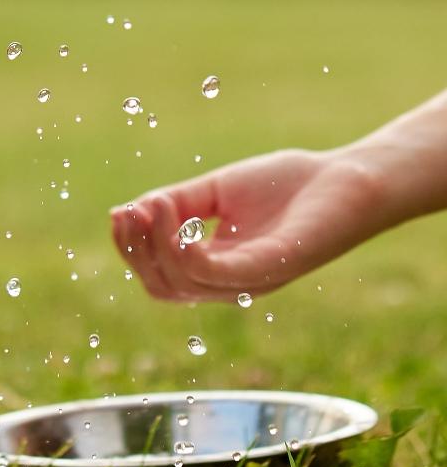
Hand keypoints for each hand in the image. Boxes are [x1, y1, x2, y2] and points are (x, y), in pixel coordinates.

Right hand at [110, 147, 389, 301]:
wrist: (348, 179)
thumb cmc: (287, 186)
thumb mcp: (217, 191)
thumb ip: (177, 203)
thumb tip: (132, 211)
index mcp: (216, 268)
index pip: (159, 276)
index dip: (131, 249)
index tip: (119, 211)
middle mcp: (230, 283)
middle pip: (162, 287)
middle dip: (135, 252)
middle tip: (126, 212)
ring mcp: (251, 279)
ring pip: (183, 283)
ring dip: (154, 245)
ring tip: (148, 207)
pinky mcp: (272, 267)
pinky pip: (216, 273)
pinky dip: (184, 249)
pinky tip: (172, 215)